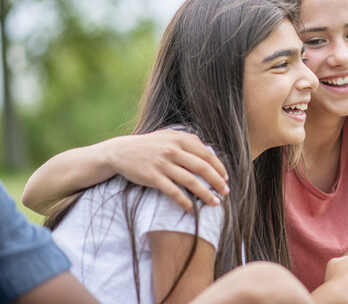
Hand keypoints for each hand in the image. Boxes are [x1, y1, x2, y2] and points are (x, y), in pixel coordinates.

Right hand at [108, 129, 228, 212]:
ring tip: (215, 203)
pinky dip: (185, 202)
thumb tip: (209, 151)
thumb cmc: (149, 145)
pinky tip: (192, 210)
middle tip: (226, 192)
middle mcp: (173, 150)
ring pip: (190, 181)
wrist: (121, 151)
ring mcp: (163, 164)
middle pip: (202, 167)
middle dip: (217, 181)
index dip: (219, 167)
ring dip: (206, 193)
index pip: (206, 154)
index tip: (226, 177)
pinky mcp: (153, 177)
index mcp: (180, 139)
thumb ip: (187, 141)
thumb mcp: (168, 136)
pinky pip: (173, 192)